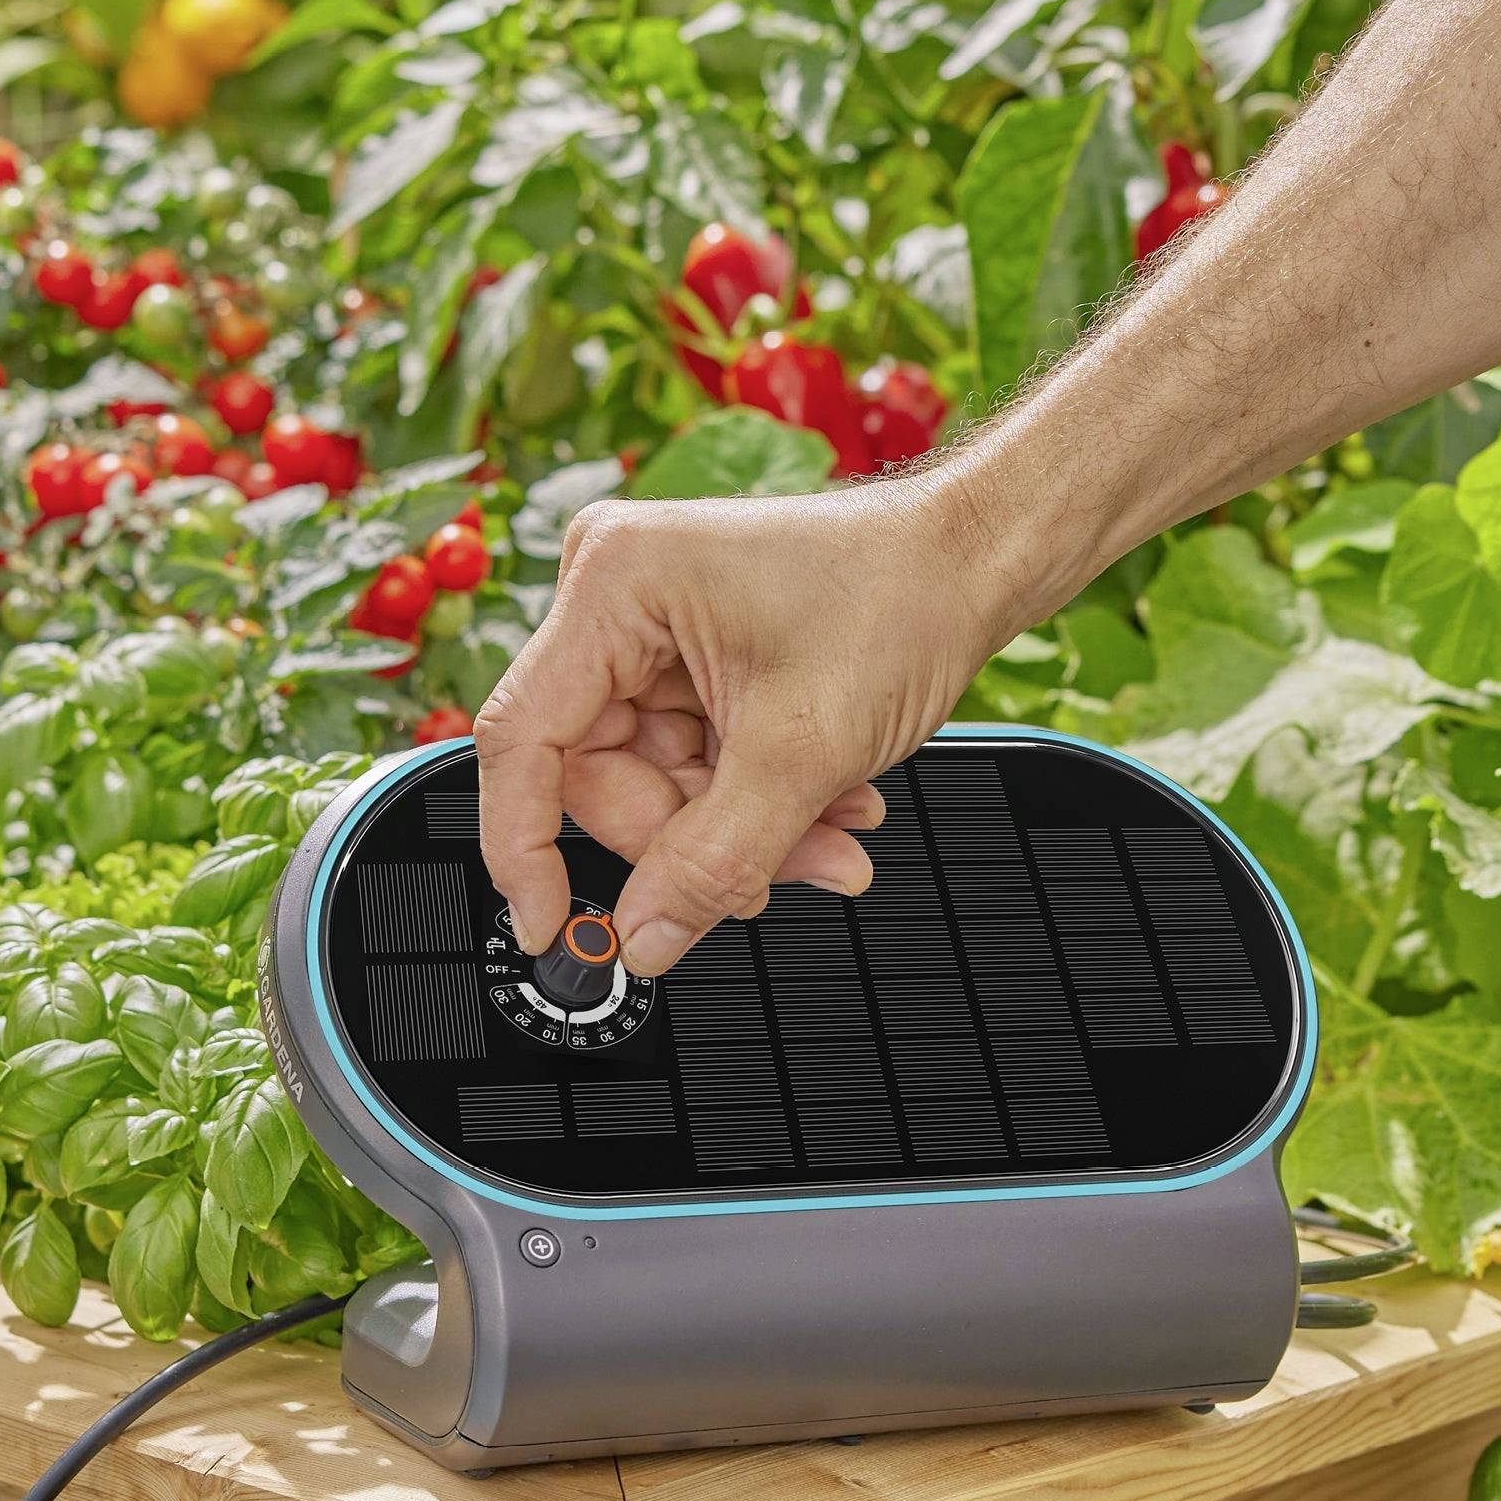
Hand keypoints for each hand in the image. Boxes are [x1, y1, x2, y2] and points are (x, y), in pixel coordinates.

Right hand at [476, 471, 1011, 974]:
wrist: (977, 560)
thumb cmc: (902, 595)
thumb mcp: (803, 752)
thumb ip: (712, 861)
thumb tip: (642, 940)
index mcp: (615, 583)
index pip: (524, 739)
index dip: (526, 846)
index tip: (552, 925)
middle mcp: (618, 595)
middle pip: (600, 773)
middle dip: (692, 839)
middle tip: (773, 877)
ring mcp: (655, 625)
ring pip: (656, 779)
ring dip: (741, 828)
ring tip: (832, 836)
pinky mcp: (692, 654)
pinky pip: (693, 760)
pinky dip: (756, 798)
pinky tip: (828, 802)